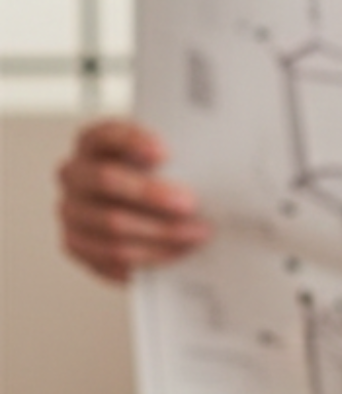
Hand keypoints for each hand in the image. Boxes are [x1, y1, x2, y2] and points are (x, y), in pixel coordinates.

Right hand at [57, 119, 209, 282]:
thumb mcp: (167, 162)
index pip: (105, 135)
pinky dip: (147, 258)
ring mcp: (71, 210)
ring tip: (195, 235)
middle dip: (151, 193)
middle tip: (190, 203)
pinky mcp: (76, 243)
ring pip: (111, 225)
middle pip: (106, 180)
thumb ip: (180, 159)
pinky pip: (110, 257)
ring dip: (159, 233)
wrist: (143, 216)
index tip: (165, 152)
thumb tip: (218, 170)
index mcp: (93, 144)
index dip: (132, 141)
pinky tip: (174, 255)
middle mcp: (75, 174)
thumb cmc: (160, 180)